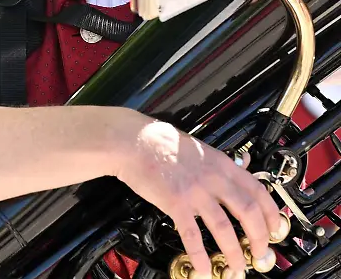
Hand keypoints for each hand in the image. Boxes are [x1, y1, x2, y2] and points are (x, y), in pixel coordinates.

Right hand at [113, 117, 279, 277]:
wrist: (134, 141)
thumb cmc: (160, 142)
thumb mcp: (199, 148)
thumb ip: (217, 165)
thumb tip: (231, 176)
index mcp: (222, 164)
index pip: (259, 191)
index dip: (271, 214)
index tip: (274, 229)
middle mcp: (213, 178)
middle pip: (248, 212)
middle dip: (259, 238)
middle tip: (261, 253)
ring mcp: (195, 192)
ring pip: (224, 227)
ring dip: (234, 251)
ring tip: (238, 266)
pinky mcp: (175, 203)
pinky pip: (192, 234)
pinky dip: (200, 254)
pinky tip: (203, 267)